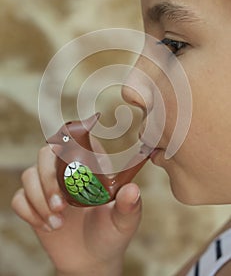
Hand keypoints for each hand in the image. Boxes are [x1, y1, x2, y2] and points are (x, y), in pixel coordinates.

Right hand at [11, 146, 141, 275]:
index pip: (75, 140)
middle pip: (45, 154)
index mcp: (90, 165)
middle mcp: (66, 171)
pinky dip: (30, 213)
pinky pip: (19, 199)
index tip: (67, 155)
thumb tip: (132, 190)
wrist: (92, 259)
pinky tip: (48, 226)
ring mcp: (48, 186)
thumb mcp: (124, 221)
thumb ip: (129, 206)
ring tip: (57, 222)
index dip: (68, 139)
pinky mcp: (34, 203)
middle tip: (60, 204)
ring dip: (39, 199)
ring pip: (29, 175)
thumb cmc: (112, 233)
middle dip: (48, 178)